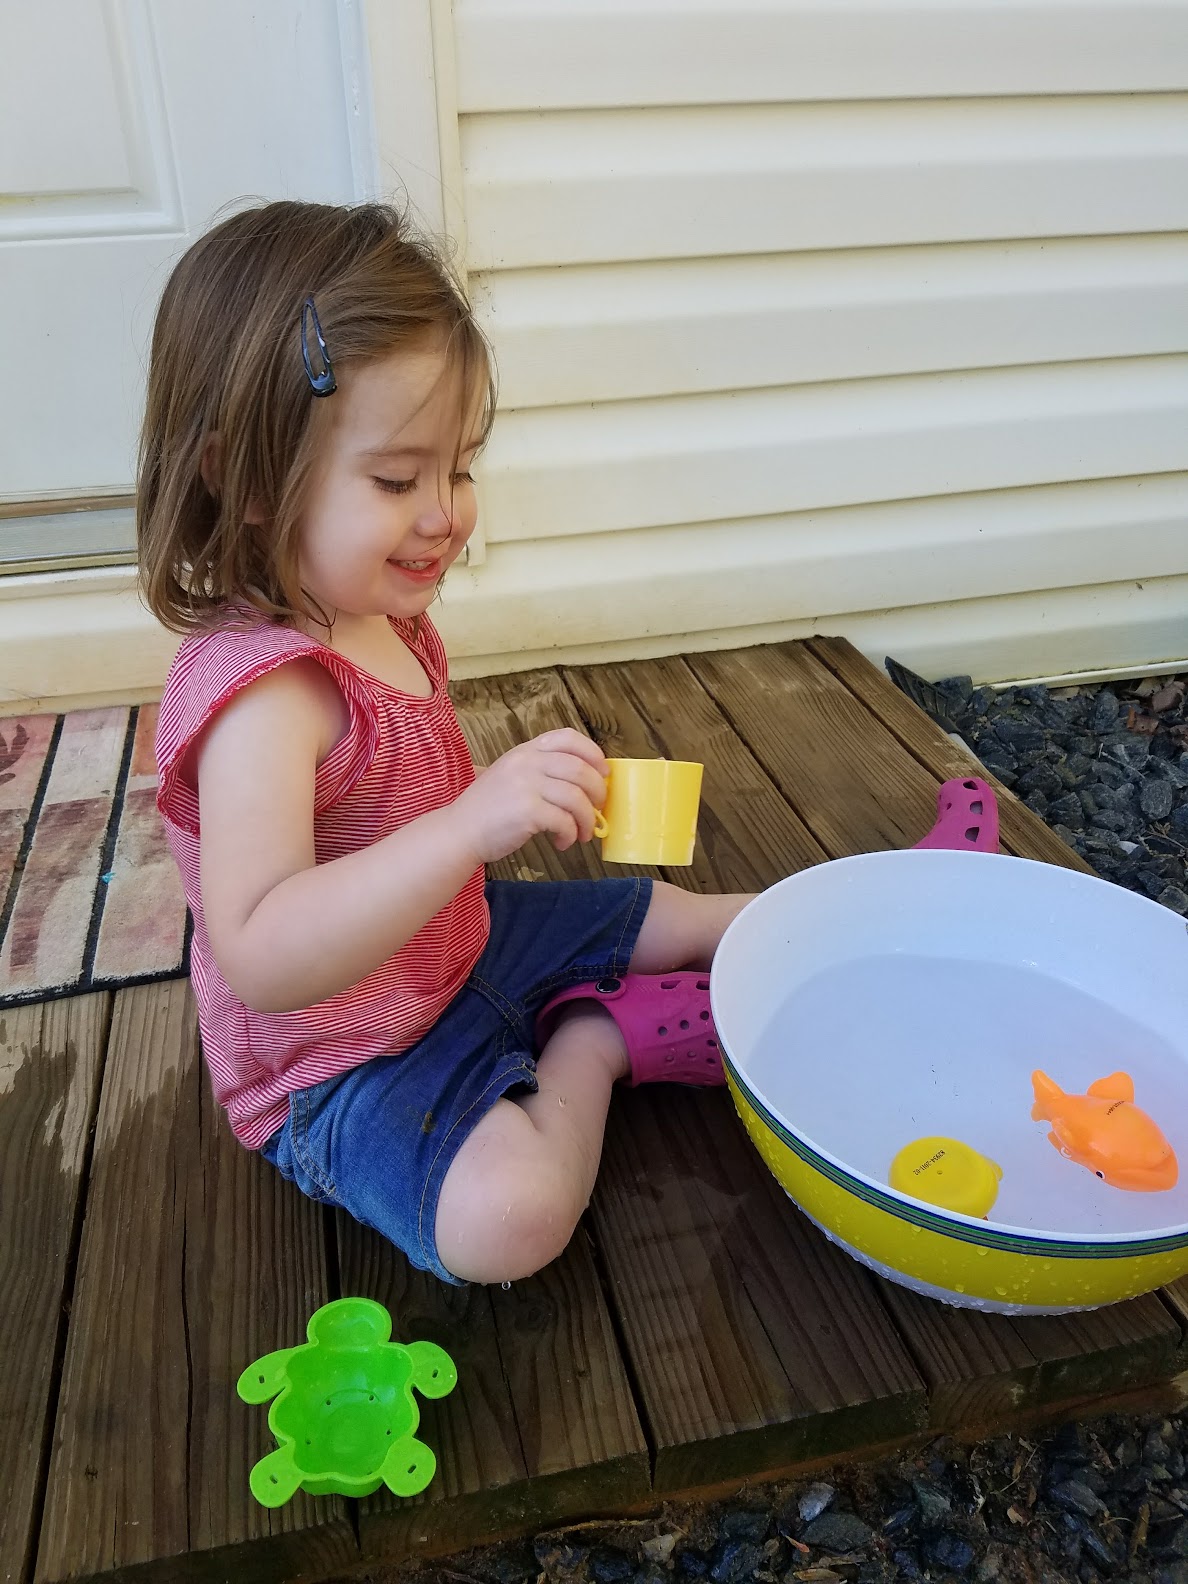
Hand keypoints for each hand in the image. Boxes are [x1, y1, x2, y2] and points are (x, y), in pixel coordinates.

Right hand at [455, 728, 607, 860]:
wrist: (459, 832)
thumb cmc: (488, 810)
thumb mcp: (510, 776)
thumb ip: (540, 772)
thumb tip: (585, 785)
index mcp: (525, 751)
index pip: (567, 738)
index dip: (593, 753)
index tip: (603, 773)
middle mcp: (527, 763)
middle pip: (580, 769)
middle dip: (598, 792)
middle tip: (597, 810)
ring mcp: (526, 785)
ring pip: (577, 798)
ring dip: (587, 820)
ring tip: (582, 834)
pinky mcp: (528, 811)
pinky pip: (564, 821)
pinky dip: (570, 835)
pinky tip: (562, 842)